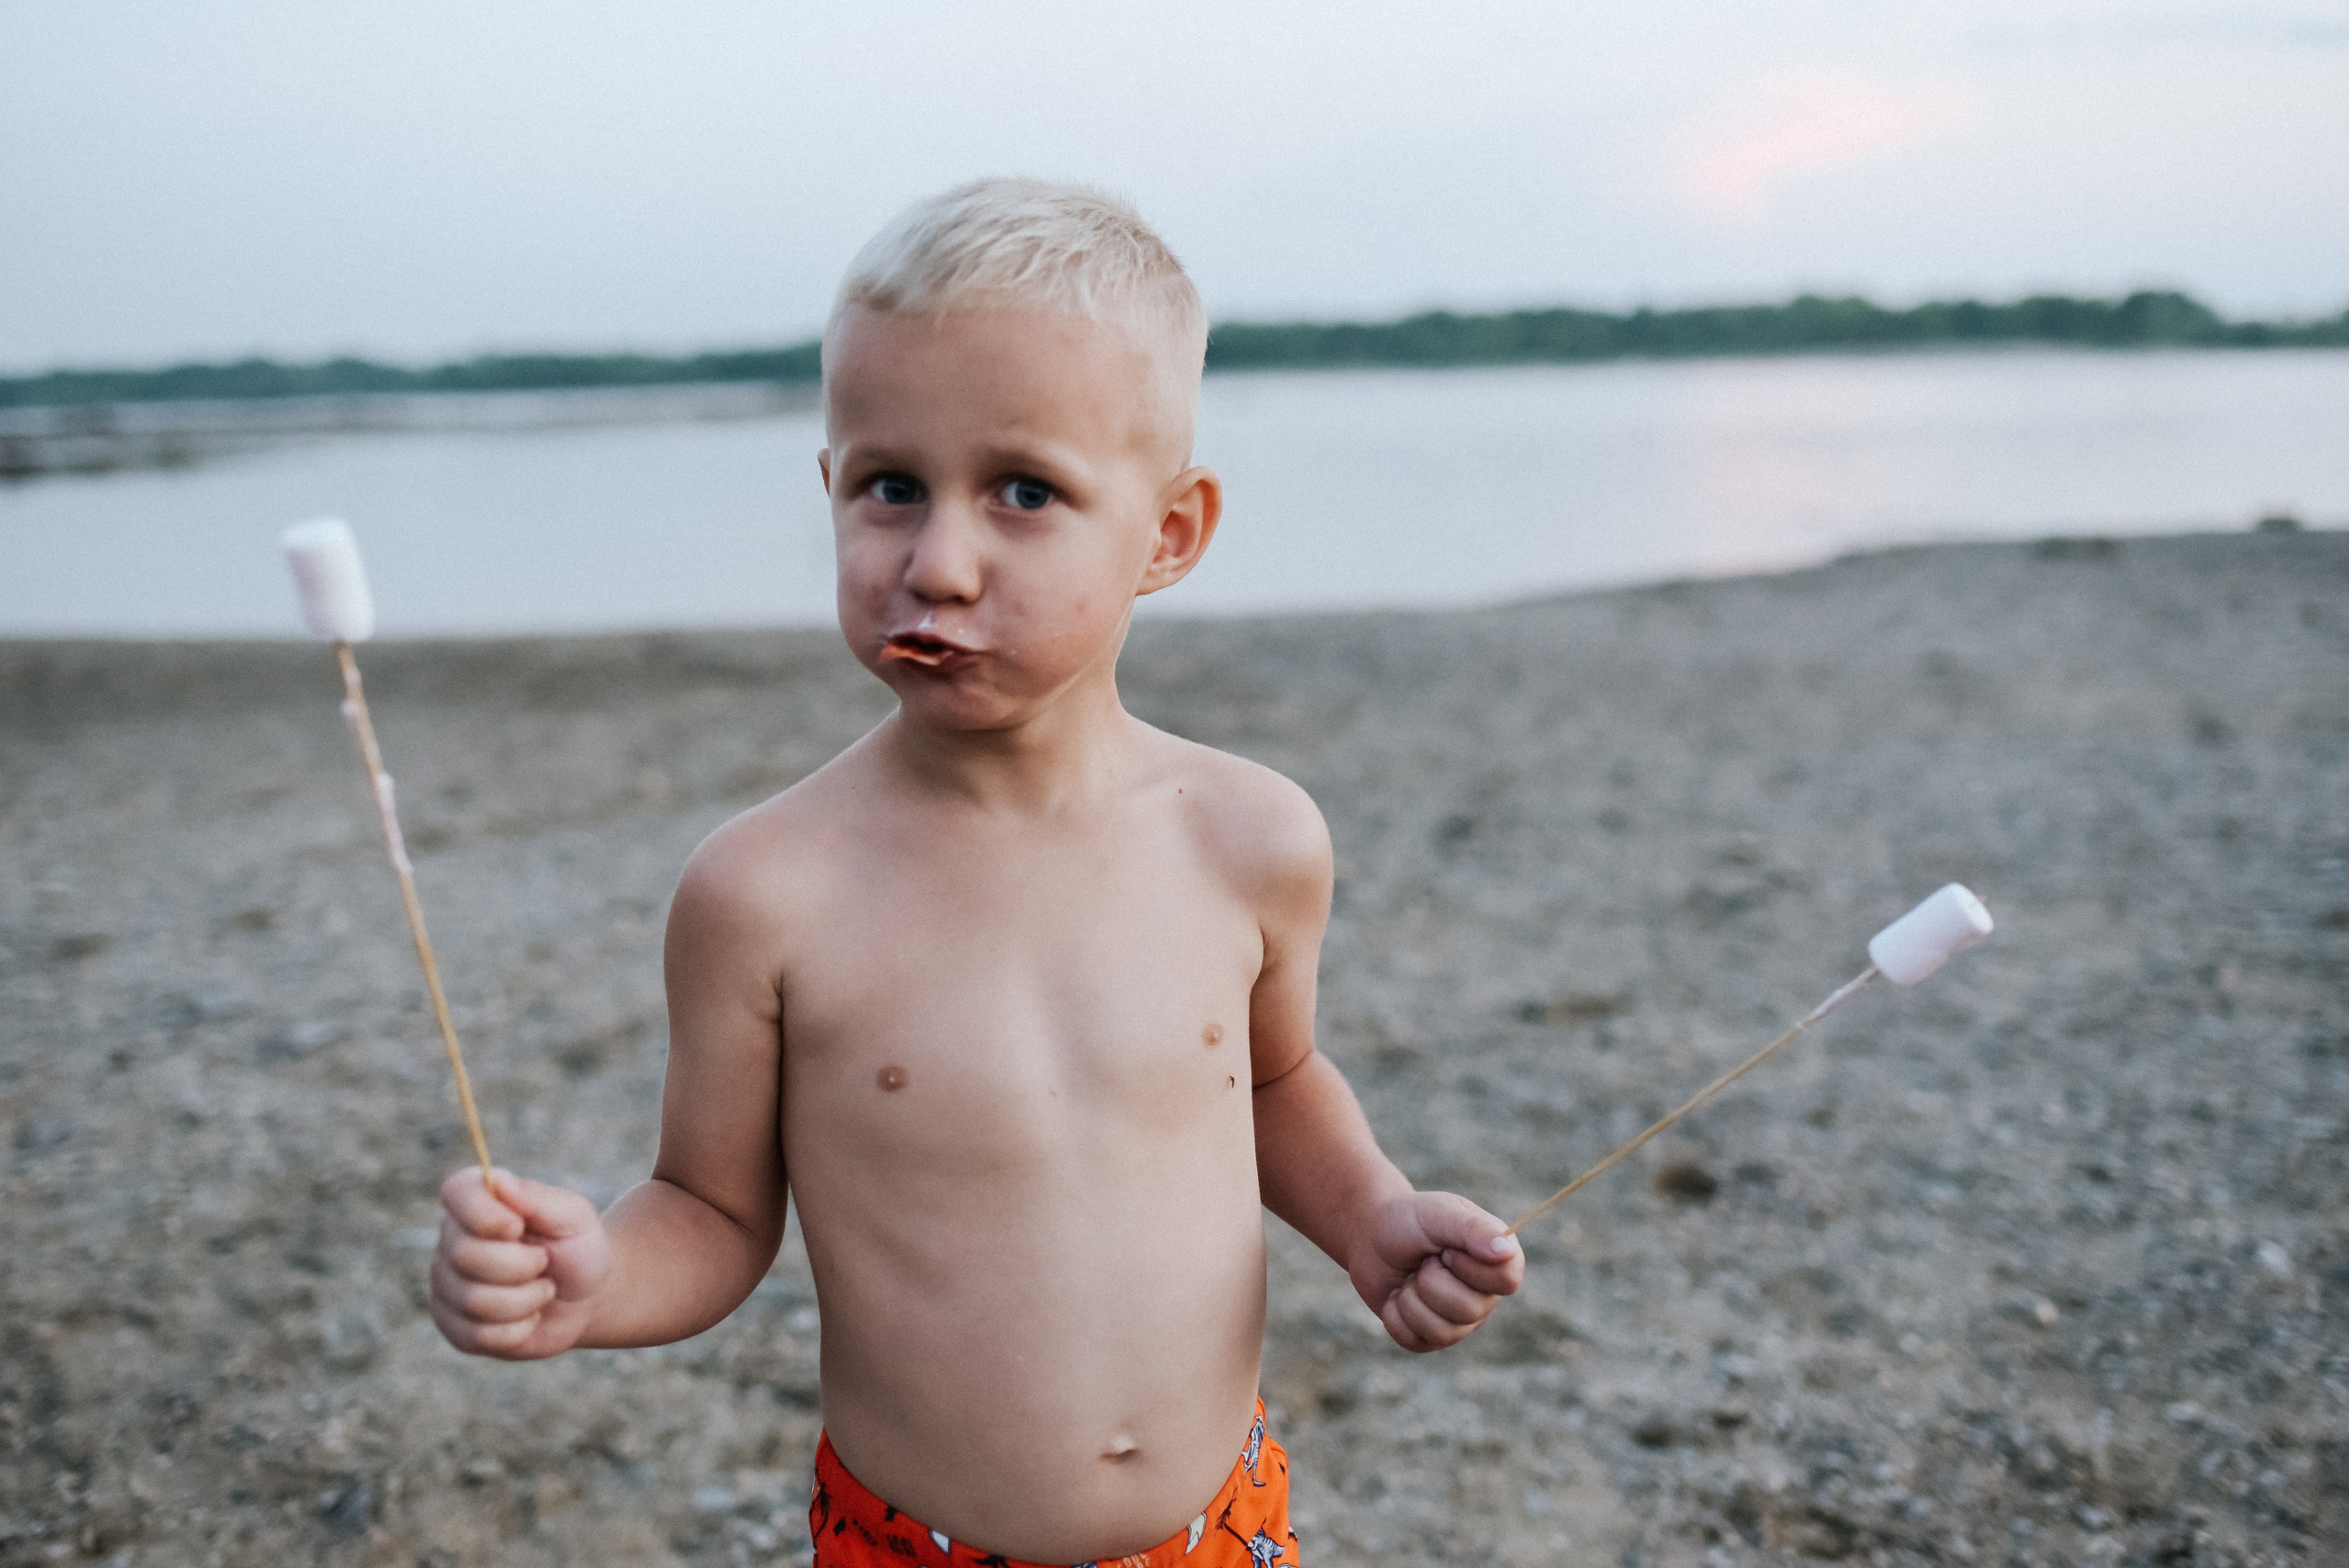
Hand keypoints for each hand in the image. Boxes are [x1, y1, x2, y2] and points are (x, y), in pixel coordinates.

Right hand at [430, 1167, 609, 1359]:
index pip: (456, 1192)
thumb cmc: (577, 1249)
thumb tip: (496, 1179)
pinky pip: (477, 1335)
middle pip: (465, 1254)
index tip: (518, 1227)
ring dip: (526, 1299)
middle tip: (544, 1263)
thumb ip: (536, 1198)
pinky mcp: (453, 1326)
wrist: (586, 1299)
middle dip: (521, 1265)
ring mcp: (446, 1284)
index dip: (485, 1214)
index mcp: (478, 1200)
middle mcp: (452, 1239)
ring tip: (542, 1289)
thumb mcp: (572, 1218)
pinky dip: (518, 1329)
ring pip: (473, 1300)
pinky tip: (528, 1317)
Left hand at [1348, 1190, 1523, 1351]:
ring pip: (1440, 1331)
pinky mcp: (1430, 1337)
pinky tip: (1396, 1295)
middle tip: (1423, 1262)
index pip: (1507, 1280)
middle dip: (1430, 1281)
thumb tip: (1506, 1252)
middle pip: (1469, 1310)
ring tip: (1409, 1277)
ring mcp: (1459, 1321)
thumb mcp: (1439, 1213)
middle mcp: (1484, 1295)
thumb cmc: (1408, 1219)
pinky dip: (1394, 1314)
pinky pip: (1414, 1340)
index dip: (1470, 1267)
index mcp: (1497, 1260)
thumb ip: (1474, 1229)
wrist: (1368, 1235)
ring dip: (1410, 1298)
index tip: (1445, 1250)